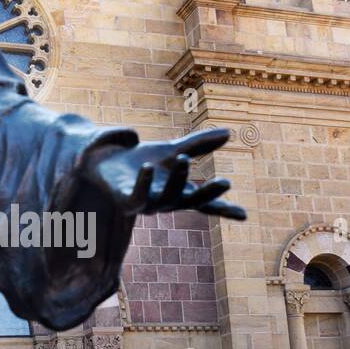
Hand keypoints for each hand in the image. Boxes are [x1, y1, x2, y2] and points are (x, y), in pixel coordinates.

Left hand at [86, 129, 245, 219]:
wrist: (105, 160)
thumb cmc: (141, 160)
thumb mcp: (172, 150)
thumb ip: (198, 145)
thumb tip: (230, 133)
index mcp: (178, 193)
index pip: (204, 203)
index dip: (223, 209)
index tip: (244, 216)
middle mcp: (165, 202)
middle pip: (189, 202)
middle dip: (206, 193)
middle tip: (225, 182)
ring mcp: (145, 204)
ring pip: (166, 198)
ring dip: (176, 179)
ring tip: (183, 157)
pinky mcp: (124, 200)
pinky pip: (136, 197)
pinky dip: (143, 184)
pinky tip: (148, 168)